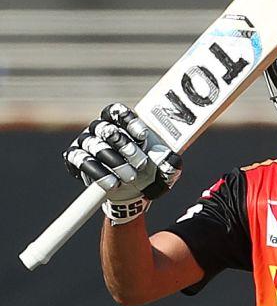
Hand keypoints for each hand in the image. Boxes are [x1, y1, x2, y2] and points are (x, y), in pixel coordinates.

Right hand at [63, 103, 181, 224]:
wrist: (131, 193)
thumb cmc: (148, 172)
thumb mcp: (163, 168)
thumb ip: (169, 163)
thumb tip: (172, 160)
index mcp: (121, 123)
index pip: (118, 112)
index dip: (129, 121)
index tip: (143, 136)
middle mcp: (100, 129)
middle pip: (107, 129)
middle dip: (125, 146)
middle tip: (141, 163)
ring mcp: (86, 142)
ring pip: (95, 146)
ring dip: (114, 162)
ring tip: (130, 177)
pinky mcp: (75, 158)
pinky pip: (82, 162)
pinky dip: (99, 173)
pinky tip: (113, 183)